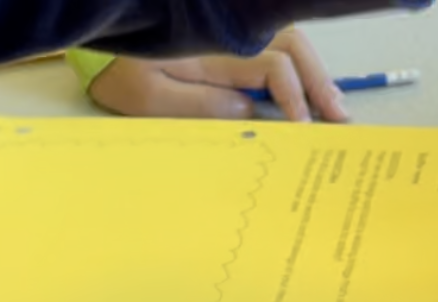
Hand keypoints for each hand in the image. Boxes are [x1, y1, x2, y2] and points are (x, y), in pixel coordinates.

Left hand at [88, 28, 348, 122]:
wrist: (96, 47)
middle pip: (292, 49)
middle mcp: (229, 36)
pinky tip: (309, 91)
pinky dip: (297, 69)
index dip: (293, 98)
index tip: (304, 129)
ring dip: (315, 74)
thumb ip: (200, 105)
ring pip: (289, 46)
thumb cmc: (119, 73)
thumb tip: (249, 112)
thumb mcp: (150, 96)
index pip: (272, 67)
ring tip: (335, 107)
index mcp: (214, 48)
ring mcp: (230, 37)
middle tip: (340, 117)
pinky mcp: (226, 42)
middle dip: (319, 83)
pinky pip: (274, 49)